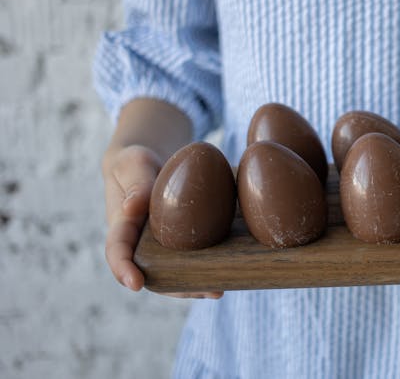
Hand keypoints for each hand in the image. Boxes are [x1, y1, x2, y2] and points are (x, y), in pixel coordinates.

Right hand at [102, 144, 222, 298]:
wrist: (148, 164)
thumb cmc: (136, 162)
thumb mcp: (133, 164)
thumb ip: (134, 183)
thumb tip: (133, 207)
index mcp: (122, 225)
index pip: (117, 251)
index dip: (123, 269)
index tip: (135, 284)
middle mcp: (140, 244)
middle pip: (151, 273)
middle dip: (174, 289)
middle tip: (201, 292)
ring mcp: (160, 246)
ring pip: (173, 273)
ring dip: (193, 286)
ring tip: (218, 291)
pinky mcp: (178, 242)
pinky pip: (189, 260)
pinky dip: (204, 269)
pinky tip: (226, 273)